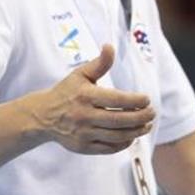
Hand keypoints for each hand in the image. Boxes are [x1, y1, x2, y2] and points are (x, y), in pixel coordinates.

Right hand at [34, 44, 155, 154]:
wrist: (43, 116)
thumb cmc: (66, 92)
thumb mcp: (80, 74)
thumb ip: (99, 63)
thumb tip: (110, 46)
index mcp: (85, 96)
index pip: (116, 100)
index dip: (135, 101)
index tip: (147, 99)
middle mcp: (83, 116)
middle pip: (119, 120)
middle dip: (140, 117)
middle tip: (152, 113)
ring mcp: (83, 133)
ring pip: (116, 136)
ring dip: (136, 132)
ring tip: (147, 125)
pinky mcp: (82, 147)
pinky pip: (108, 148)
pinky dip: (123, 143)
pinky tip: (132, 136)